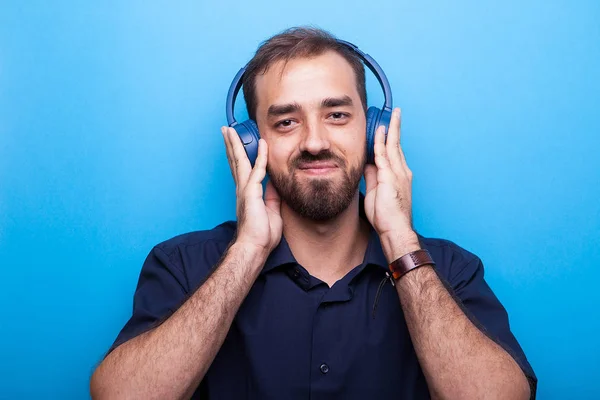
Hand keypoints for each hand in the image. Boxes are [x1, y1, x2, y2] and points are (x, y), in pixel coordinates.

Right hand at [221, 126, 282, 254]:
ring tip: (230, 131)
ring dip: (236, 144)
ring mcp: (245, 190)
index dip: (239, 156)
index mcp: (246, 194)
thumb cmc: (262, 235)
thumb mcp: (272, 212)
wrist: (255, 247)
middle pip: (235, 161)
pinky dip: (260, 156)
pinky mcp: (251, 192)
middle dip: (230, 145)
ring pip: (240, 161)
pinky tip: (262, 144)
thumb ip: (272, 197)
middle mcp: (242, 189)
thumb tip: (275, 185)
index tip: (237, 144)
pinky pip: (258, 170)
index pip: (242, 170)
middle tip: (226, 130)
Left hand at [363, 108, 419, 260]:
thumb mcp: (375, 192)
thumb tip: (367, 164)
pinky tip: (379, 130)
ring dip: (391, 129)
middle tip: (394, 113)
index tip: (385, 127)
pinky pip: (384, 154)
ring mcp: (398, 173)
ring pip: (393, 145)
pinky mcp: (390, 177)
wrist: (395, 230)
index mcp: (398, 176)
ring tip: (391, 114)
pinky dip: (381, 141)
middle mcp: (401, 171)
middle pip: (396, 145)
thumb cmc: (386, 216)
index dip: (389, 138)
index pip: (393, 152)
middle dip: (394, 128)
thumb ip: (372, 176)